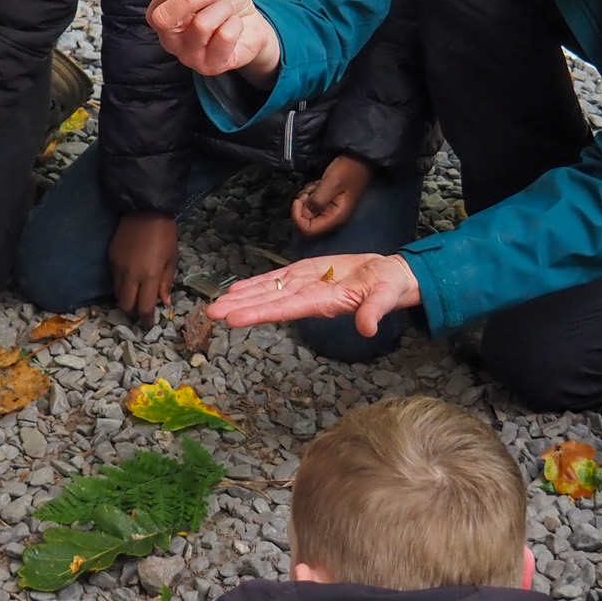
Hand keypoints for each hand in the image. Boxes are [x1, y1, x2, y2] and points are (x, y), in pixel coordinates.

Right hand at [109, 211, 178, 324]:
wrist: (145, 209)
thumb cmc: (165, 234)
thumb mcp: (172, 259)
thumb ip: (166, 282)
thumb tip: (163, 302)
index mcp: (149, 275)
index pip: (144, 307)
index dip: (146, 320)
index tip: (149, 325)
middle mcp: (130, 274)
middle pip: (126, 305)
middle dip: (133, 313)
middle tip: (141, 313)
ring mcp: (118, 266)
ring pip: (117, 294)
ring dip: (126, 300)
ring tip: (135, 298)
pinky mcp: (110, 258)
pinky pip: (114, 280)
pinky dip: (121, 286)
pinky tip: (130, 282)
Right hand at [146, 0, 281, 83]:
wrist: (249, 26)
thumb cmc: (223, 3)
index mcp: (161, 13)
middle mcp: (168, 39)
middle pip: (165, 18)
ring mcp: (188, 56)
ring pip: (202, 25)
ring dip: (223, 9)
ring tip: (227, 11)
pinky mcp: (210, 67)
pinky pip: (225, 37)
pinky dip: (236, 24)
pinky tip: (234, 27)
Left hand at [208, 252, 418, 336]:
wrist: (390, 276)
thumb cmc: (389, 288)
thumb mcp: (386, 297)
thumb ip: (374, 312)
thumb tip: (367, 328)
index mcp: (322, 303)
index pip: (285, 309)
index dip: (258, 313)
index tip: (233, 319)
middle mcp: (307, 296)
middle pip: (268, 302)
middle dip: (240, 306)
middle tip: (211, 313)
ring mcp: (305, 284)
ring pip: (268, 290)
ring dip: (242, 295)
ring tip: (216, 302)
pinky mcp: (307, 272)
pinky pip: (277, 278)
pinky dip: (257, 282)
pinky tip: (238, 288)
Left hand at [292, 155, 372, 237]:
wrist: (359, 159)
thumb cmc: (348, 170)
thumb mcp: (331, 183)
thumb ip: (317, 201)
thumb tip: (304, 214)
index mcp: (335, 217)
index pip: (309, 230)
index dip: (298, 217)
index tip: (298, 200)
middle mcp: (332, 216)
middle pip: (306, 222)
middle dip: (302, 206)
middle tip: (309, 191)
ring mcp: (330, 209)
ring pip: (308, 211)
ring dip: (306, 197)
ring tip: (316, 185)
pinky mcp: (328, 201)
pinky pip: (312, 202)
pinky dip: (310, 193)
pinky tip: (318, 184)